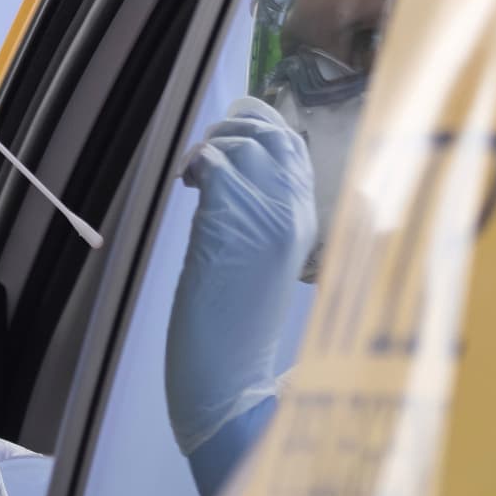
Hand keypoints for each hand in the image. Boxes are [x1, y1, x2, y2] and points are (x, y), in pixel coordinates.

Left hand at [164, 97, 314, 478]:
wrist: (230, 370)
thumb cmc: (238, 323)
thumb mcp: (263, 259)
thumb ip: (261, 216)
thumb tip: (230, 175)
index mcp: (309, 221)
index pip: (296, 149)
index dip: (263, 127)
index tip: (233, 134)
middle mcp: (295, 211)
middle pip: (276, 134)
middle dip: (238, 125)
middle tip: (210, 146)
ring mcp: (267, 212)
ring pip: (243, 142)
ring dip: (210, 146)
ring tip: (193, 173)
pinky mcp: (233, 217)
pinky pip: (215, 161)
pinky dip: (195, 162)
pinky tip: (187, 185)